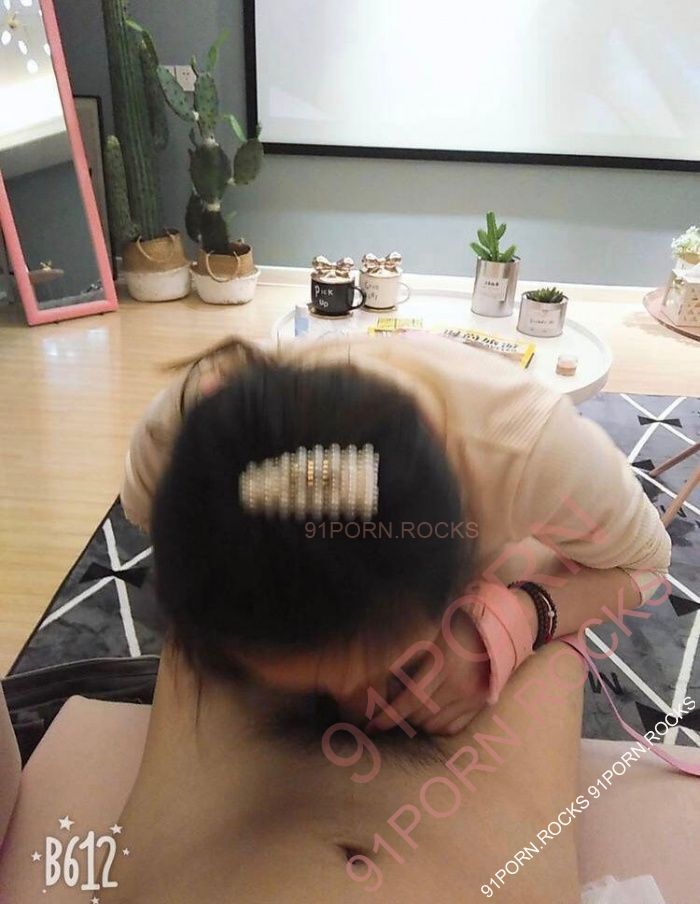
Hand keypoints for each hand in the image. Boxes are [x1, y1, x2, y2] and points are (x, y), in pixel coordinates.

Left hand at [367, 608, 491, 736]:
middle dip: (401, 715)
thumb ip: (410, 659)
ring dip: (418, 721)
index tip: (373, 726)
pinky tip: (429, 714)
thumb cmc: (456, 629)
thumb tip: (384, 678)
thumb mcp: (431, 638)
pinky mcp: (480, 705)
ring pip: (435, 726)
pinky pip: (453, 728)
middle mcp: (461, 686)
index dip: (390, 715)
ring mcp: (473, 698)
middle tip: (391, 707)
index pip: (412, 699)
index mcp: (446, 665)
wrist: (493, 630)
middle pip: (421, 716)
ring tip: (411, 707)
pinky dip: (437, 726)